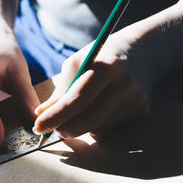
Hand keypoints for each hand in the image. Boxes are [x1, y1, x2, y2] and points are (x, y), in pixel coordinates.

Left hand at [33, 33, 152, 138]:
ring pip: (99, 126)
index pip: (77, 99)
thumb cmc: (103, 56)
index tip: (38, 127)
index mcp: (108, 67)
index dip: (56, 116)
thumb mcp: (80, 62)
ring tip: (84, 107)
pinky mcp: (142, 112)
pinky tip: (104, 104)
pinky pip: (111, 126)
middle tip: (54, 129)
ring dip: (83, 124)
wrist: (143, 52)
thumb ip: (62, 88)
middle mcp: (125, 86)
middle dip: (66, 128)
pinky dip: (99, 121)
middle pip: (89, 120)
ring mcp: (136, 101)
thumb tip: (41, 114)